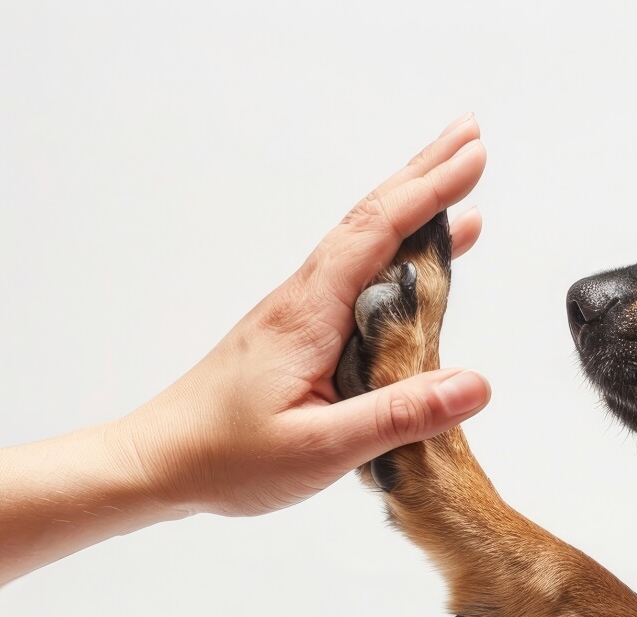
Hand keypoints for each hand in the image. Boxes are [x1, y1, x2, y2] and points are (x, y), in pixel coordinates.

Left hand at [112, 114, 491, 515]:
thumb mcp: (323, 447)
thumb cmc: (228, 457)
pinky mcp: (299, 333)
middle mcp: (305, 298)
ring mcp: (301, 312)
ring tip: (457, 182)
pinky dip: (396, 251)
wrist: (159, 461)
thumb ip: (400, 415)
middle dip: (426, 173)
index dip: (431, 192)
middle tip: (473, 136)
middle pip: (373, 217)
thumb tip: (477, 385)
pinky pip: (358, 275)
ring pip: (365, 241)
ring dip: (412, 206)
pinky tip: (417, 265)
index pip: (379, 232)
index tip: (474, 157)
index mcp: (310, 312)